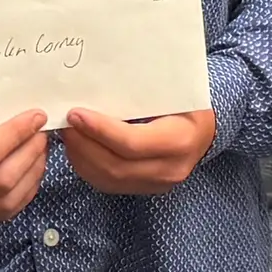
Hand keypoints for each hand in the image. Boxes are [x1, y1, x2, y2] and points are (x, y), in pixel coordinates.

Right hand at [0, 109, 47, 224]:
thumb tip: (2, 95)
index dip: (16, 134)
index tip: (35, 116)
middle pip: (2, 179)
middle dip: (30, 152)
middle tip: (42, 131)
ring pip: (8, 199)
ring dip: (32, 172)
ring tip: (41, 148)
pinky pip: (4, 212)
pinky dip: (25, 191)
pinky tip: (32, 170)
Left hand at [62, 105, 217, 195]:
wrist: (206, 129)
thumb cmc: (186, 103)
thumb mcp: (173, 91)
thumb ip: (140, 91)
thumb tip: (97, 82)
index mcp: (180, 140)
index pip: (131, 143)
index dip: (99, 130)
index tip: (75, 114)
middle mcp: (170, 169)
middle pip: (116, 166)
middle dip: (83, 144)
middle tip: (65, 122)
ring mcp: (158, 184)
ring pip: (109, 179)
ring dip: (81, 157)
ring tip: (67, 133)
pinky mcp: (146, 189)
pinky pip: (109, 185)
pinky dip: (88, 167)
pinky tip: (79, 148)